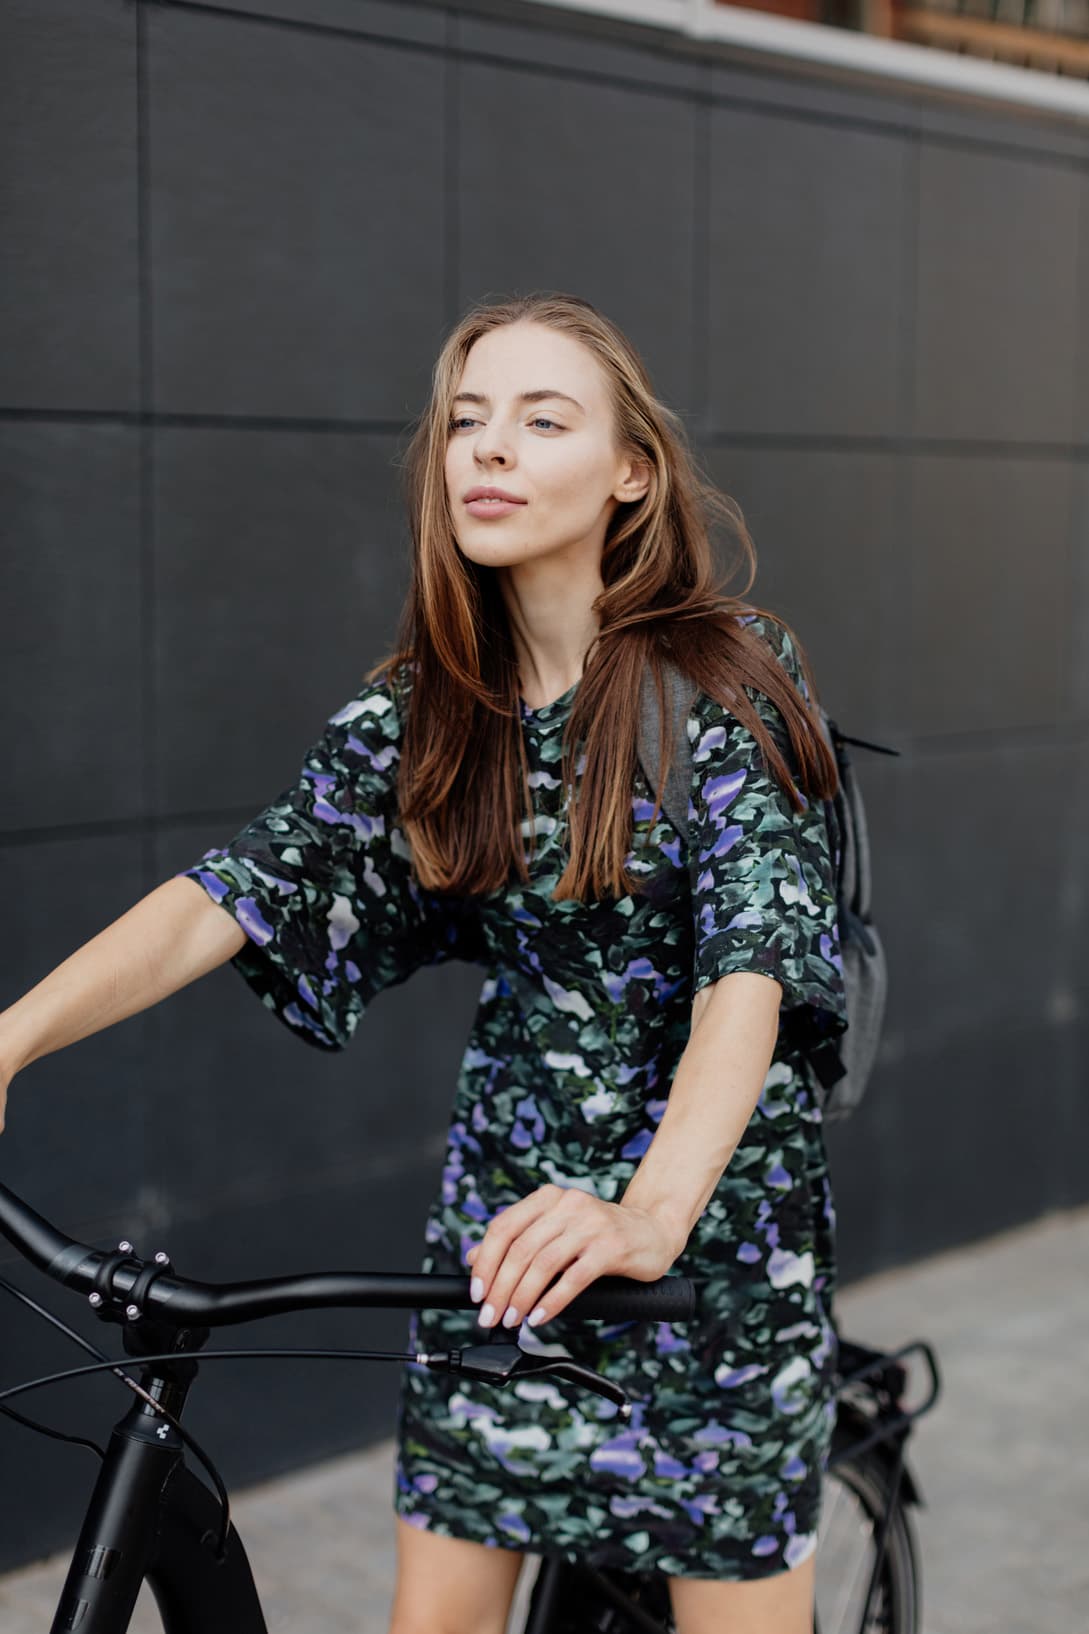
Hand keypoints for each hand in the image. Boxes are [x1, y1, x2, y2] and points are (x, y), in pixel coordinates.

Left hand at [464, 1183, 681, 1331]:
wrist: (653, 1231)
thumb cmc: (600, 1235)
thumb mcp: (556, 1231)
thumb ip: (519, 1240)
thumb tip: (472, 1257)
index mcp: (549, 1197)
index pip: (503, 1227)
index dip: (484, 1262)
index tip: (476, 1292)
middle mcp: (568, 1204)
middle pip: (520, 1248)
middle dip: (499, 1288)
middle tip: (490, 1316)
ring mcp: (590, 1224)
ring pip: (542, 1263)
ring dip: (521, 1297)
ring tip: (511, 1319)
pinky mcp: (610, 1248)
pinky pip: (573, 1278)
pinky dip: (551, 1302)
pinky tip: (539, 1317)